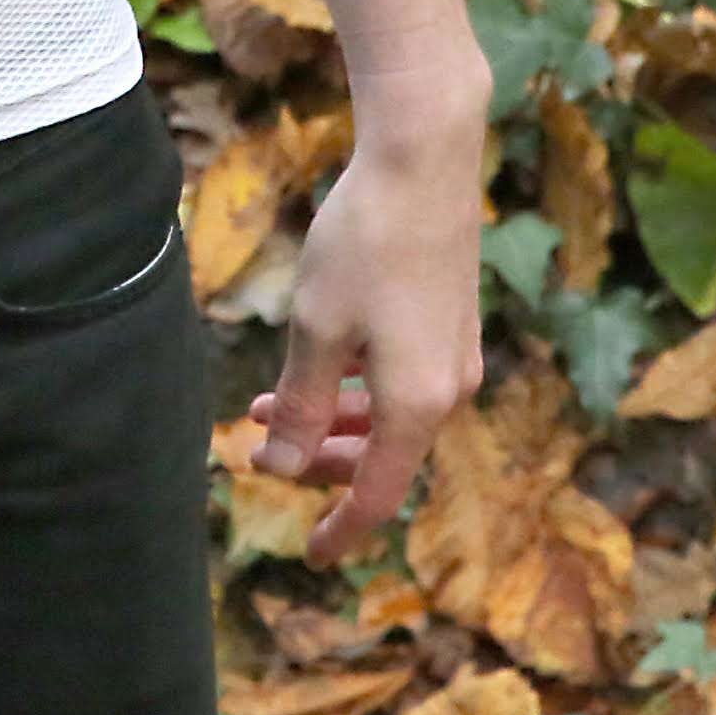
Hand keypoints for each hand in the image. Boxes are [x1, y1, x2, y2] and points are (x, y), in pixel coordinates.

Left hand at [239, 122, 485, 568]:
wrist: (425, 158)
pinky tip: (317, 361)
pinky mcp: (452, 323)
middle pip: (381, 457)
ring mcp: (456, 356)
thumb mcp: (316, 331)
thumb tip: (282, 470)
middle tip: (259, 443)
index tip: (311, 556)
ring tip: (266, 403)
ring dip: (330, 418)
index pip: (377, 496)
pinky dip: (356, 387)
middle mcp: (449, 391)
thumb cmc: (366, 243)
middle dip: (318, 461)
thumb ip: (300, 407)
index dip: (341, 530)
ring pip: (389, 417)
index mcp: (417, 405)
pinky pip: (402, 382)